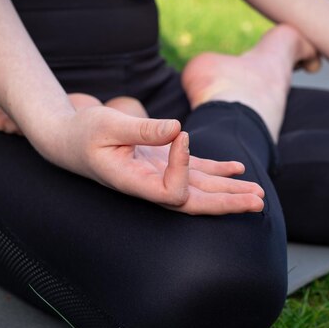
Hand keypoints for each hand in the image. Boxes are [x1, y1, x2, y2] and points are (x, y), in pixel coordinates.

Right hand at [39, 106, 264, 214]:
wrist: (68, 140)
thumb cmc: (82, 131)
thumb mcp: (107, 124)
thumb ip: (141, 129)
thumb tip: (177, 129)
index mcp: (133, 183)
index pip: (172, 190)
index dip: (184, 165)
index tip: (180, 134)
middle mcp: (149, 186)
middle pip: (194, 203)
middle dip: (227, 203)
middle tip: (258, 202)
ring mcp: (157, 176)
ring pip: (199, 190)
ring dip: (229, 191)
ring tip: (259, 195)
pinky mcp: (161, 164)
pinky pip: (194, 173)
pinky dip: (217, 171)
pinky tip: (238, 169)